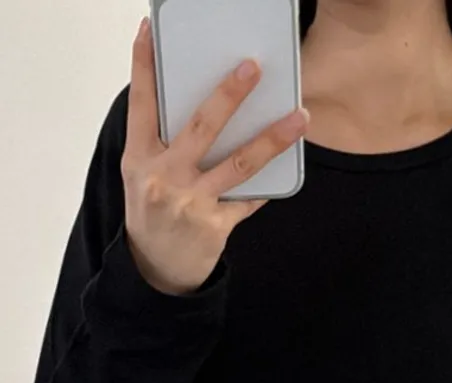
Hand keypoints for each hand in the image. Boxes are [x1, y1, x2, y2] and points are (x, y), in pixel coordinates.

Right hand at [122, 17, 308, 295]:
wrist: (155, 269)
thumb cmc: (152, 211)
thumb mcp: (143, 173)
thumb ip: (164, 141)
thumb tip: (208, 104)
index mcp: (139, 158)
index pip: (141, 104)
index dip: (144, 66)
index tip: (150, 32)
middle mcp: (163, 177)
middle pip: (201, 127)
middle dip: (228, 94)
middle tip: (252, 68)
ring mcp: (190, 203)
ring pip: (238, 163)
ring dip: (272, 138)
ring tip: (299, 118)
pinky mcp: (214, 226)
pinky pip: (248, 198)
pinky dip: (267, 183)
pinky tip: (288, 163)